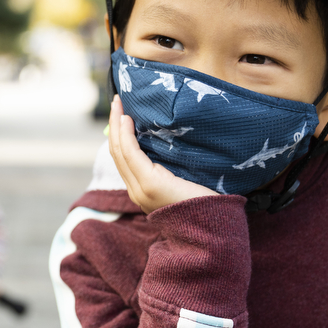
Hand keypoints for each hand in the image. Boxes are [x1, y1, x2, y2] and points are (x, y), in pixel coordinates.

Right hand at [109, 96, 215, 212]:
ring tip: (118, 105)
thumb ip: (172, 166)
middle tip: (116, 101)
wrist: (214, 226)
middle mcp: (136, 190)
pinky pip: (131, 154)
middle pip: (116, 152)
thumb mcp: (185, 179)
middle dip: (114, 125)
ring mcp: (140, 189)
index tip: (121, 113)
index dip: (118, 135)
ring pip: (119, 151)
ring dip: (116, 125)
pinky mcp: (150, 184)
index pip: (123, 158)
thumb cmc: (206, 203)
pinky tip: (127, 120)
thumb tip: (170, 142)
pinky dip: (126, 135)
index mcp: (143, 190)